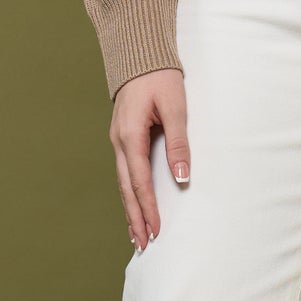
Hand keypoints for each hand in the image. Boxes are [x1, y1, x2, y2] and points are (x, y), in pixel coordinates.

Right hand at [110, 67, 189, 248]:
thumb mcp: (176, 107)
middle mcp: (119, 142)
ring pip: (123, 183)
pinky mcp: (123, 139)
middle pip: (127, 188)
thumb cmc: (160, 78)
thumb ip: (179, 142)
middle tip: (143, 245)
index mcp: (130, 135)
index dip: (148, 208)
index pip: (140, 181)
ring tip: (137, 235)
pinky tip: (134, 206)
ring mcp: (118, 141)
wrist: (140, 55)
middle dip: (135, 218)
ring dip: (130, 209)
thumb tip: (181, 176)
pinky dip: (129, 193)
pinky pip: (125, 172)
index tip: (156, 230)